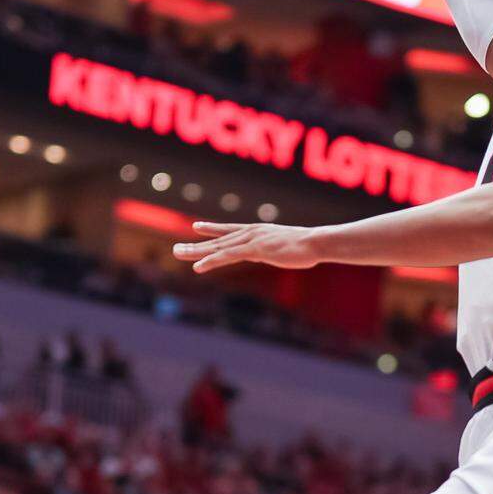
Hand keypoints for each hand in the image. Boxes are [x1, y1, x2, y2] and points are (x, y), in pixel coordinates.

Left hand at [174, 223, 320, 274]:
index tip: (197, 227)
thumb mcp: (290, 246)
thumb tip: (287, 251)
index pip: (230, 230)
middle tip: (176, 249)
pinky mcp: (254, 250)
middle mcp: (250, 233)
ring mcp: (251, 241)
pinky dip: (211, 261)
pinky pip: (227, 256)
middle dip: (196, 245)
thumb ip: (282, 248)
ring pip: (217, 247)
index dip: (212, 228)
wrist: (316, 242)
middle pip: (218, 240)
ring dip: (196, 252)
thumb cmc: (309, 246)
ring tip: (178, 254)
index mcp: (258, 232)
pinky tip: (198, 267)